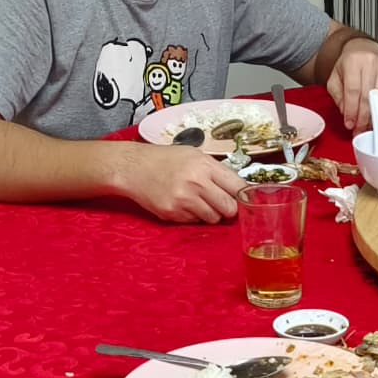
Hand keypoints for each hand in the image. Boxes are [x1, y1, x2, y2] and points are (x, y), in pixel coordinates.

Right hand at [106, 143, 242, 222]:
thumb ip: (216, 171)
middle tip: (223, 203)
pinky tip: (184, 204)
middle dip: (229, 208)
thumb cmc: (165, 159)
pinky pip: (194, 222)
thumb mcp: (194, 155)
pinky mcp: (172, 214)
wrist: (133, 168)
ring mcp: (183, 201)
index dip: (243, 194)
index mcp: (204, 166)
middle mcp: (196, 183)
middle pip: (229, 208)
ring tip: (199, 201)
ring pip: (213, 218)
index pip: (237, 187)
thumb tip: (239, 188)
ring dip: (211, 213)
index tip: (244, 197)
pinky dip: (193, 216)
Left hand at [325, 40, 377, 131]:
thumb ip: (338, 96)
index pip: (352, 91)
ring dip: (375, 115)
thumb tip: (347, 113)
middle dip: (363, 117)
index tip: (350, 124)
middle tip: (359, 129)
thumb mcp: (335, 78)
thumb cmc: (349, 65)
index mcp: (352, 61)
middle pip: (368, 96)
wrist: (363, 49)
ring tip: (369, 125)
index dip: (352, 110)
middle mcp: (370, 62)